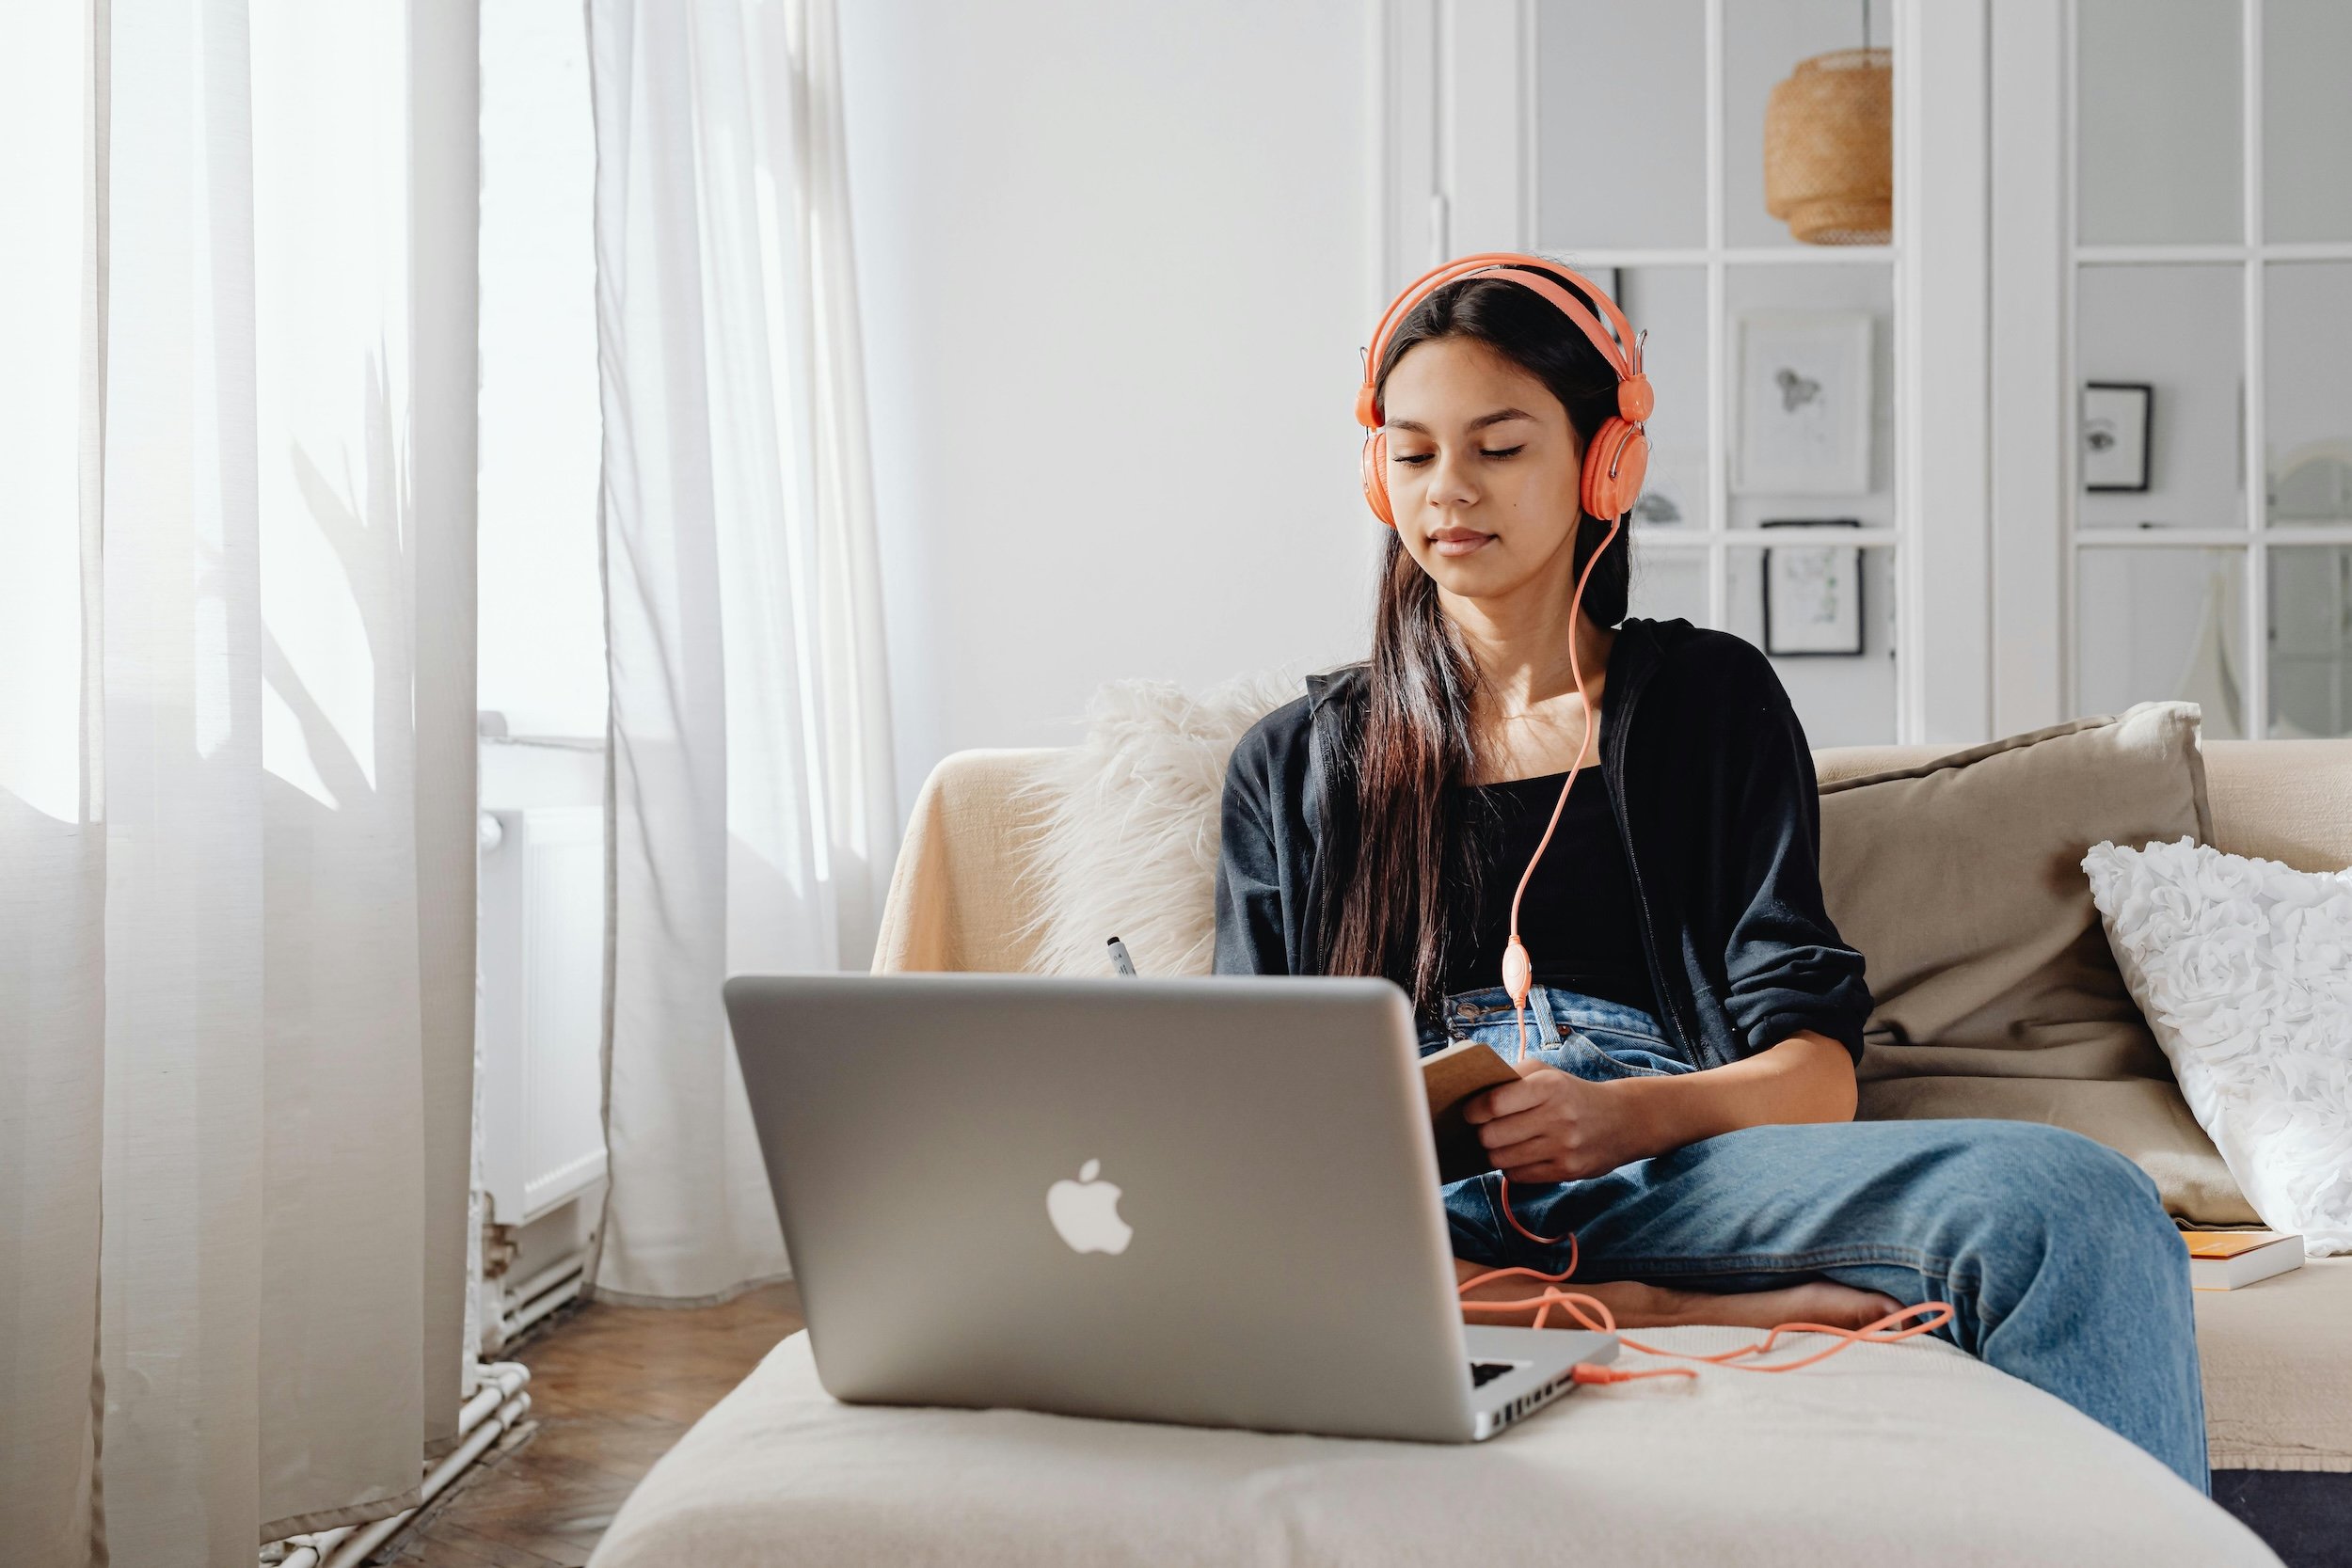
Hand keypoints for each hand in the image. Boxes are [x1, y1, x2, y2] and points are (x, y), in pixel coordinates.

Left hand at [1461, 1061, 1644, 1183]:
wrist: (1622, 1120)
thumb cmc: (1571, 1094)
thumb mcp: (1546, 1074)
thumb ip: (1510, 1078)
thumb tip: (1472, 1094)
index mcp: (1549, 1086)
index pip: (1495, 1103)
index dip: (1474, 1110)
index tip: (1470, 1112)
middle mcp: (1558, 1116)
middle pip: (1492, 1136)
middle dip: (1483, 1134)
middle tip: (1486, 1130)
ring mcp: (1564, 1147)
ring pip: (1501, 1160)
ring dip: (1495, 1153)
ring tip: (1501, 1144)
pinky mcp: (1568, 1171)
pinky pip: (1518, 1176)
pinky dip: (1511, 1167)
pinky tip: (1519, 1156)